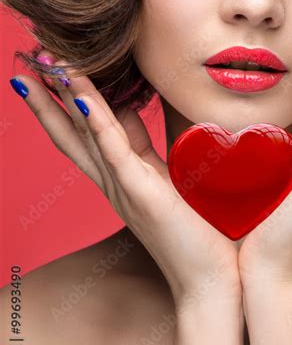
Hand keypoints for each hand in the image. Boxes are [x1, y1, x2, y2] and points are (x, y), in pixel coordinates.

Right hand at [12, 54, 241, 309]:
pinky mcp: (141, 192)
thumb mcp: (164, 179)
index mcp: (119, 178)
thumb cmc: (194, 232)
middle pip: (69, 133)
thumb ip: (146, 149)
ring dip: (64, 98)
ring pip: (86, 134)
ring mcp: (123, 187)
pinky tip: (81, 95)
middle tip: (28, 63)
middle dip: (46, 98)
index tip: (50, 71)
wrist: (209, 282)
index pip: (82, 134)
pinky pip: (113, 149)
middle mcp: (112, 183)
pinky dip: (97, 120)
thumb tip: (132, 113)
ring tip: (47, 65)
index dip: (63, 102)